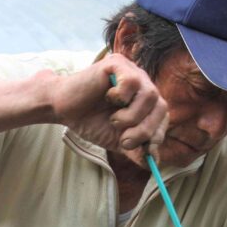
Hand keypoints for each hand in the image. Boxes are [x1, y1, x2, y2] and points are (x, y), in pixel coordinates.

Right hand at [46, 53, 167, 164]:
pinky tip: (108, 97)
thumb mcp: (117, 142)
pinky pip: (132, 81)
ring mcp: (131, 71)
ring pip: (150, 94)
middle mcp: (142, 84)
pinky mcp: (117, 63)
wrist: (63, 109)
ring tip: (114, 120)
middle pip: (161, 106)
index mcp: (145, 101)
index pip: (163, 116)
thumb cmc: (91, 122)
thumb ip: (136, 150)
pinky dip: (121, 96)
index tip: (143, 148)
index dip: (156, 134)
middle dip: (145, 130)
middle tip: (125, 141)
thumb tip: (154, 162)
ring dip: (132, 116)